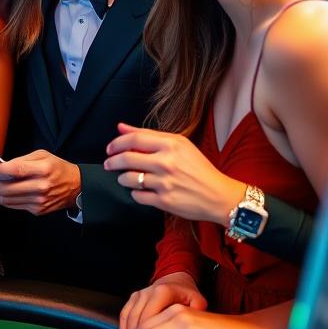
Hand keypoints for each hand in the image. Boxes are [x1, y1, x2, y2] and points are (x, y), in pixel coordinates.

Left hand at [0, 150, 80, 214]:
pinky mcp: (37, 211)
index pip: (15, 171)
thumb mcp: (43, 155)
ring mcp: (39, 202)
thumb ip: (22, 160)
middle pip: (6, 189)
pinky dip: (0, 198)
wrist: (77, 187)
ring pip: (6, 200)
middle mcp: (41, 188)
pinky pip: (13, 205)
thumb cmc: (57, 167)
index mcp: (44, 170)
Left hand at [104, 123, 245, 224]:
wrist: (218, 195)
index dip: (117, 143)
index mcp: (170, 144)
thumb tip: (121, 127)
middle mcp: (166, 162)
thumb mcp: (179, 144)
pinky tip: (139, 190)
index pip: (134, 139)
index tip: (110, 148)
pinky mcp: (164, 201)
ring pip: (129, 179)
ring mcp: (165, 183)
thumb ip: (148, 135)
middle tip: (109, 164)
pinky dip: (134, 193)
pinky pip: (138, 196)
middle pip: (127, 158)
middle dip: (113, 161)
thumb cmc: (198, 168)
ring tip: (124, 177)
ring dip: (122, 178)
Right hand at [119, 273, 207, 328]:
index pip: (152, 320)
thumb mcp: (198, 303)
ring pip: (129, 319)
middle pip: (139, 322)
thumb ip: (195, 318)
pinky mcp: (134, 296)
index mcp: (164, 293)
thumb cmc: (188, 295)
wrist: (176, 279)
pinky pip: (125, 314)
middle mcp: (148, 292)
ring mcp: (139, 294)